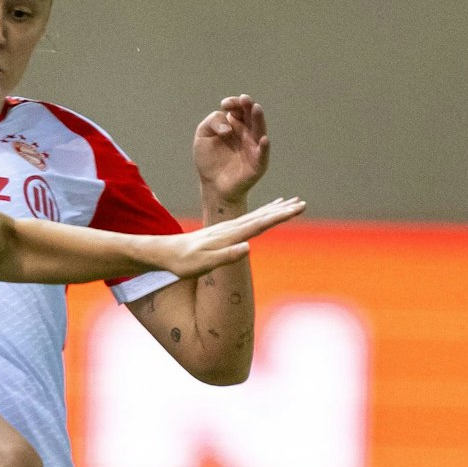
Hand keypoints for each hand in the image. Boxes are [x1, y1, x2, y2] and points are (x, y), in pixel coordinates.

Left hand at [144, 196, 304, 277]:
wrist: (165, 252)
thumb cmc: (183, 263)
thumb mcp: (203, 264)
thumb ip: (226, 256)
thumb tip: (248, 247)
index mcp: (229, 235)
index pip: (259, 224)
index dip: (280, 216)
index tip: (297, 208)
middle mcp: (230, 227)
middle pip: (262, 216)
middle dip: (283, 210)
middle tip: (302, 203)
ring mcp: (227, 228)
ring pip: (256, 215)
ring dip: (275, 209)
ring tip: (291, 202)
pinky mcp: (223, 230)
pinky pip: (248, 219)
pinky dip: (261, 213)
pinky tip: (266, 211)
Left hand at [193, 95, 269, 205]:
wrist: (213, 186)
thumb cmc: (209, 159)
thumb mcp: (203, 136)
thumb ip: (212, 123)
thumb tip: (228, 126)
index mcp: (235, 124)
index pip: (238, 109)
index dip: (234, 103)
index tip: (225, 104)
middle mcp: (247, 133)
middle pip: (251, 116)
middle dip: (248, 106)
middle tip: (244, 99)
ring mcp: (254, 148)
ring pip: (259, 131)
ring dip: (259, 119)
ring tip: (256, 109)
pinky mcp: (258, 164)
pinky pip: (262, 154)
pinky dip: (264, 147)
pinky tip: (264, 139)